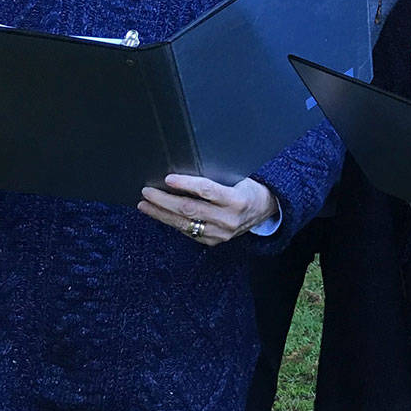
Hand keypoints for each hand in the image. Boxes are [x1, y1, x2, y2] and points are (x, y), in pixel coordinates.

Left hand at [138, 174, 278, 246]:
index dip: (186, 183)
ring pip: (185, 224)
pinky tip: (160, 215)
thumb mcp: (240, 178)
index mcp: (237, 200)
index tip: (167, 178)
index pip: (207, 191)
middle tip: (147, 192)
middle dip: (164, 200)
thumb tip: (185, 169)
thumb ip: (217, 177)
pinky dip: (172, 223)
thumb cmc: (250, 188)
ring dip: (161, 214)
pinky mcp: (214, 241)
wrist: (266, 210)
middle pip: (190, 209)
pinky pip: (188, 232)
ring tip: (144, 205)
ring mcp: (220, 234)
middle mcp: (228, 219)